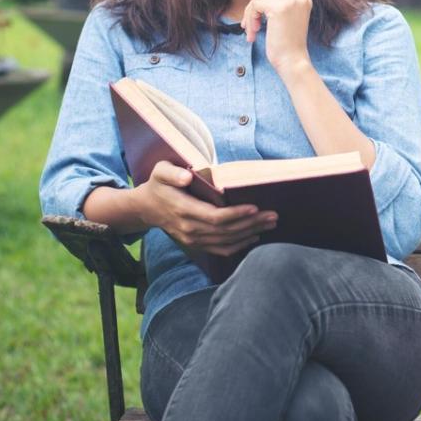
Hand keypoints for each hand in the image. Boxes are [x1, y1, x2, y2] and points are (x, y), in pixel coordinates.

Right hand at [135, 161, 276, 256]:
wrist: (147, 208)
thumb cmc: (159, 184)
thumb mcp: (160, 171)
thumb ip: (172, 173)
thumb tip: (188, 177)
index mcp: (183, 209)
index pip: (214, 216)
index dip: (236, 214)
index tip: (255, 207)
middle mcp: (189, 228)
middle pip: (225, 230)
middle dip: (251, 224)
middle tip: (273, 215)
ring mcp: (192, 239)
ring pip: (226, 241)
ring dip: (250, 234)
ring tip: (270, 224)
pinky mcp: (196, 244)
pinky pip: (220, 249)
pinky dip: (239, 246)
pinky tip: (255, 238)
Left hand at [241, 0, 312, 73]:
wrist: (292, 61)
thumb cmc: (286, 44)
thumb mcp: (278, 19)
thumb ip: (272, 0)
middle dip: (253, 7)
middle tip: (249, 27)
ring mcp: (292, 1)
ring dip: (250, 15)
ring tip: (251, 32)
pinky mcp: (281, 8)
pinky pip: (256, 4)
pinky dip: (250, 18)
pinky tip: (253, 34)